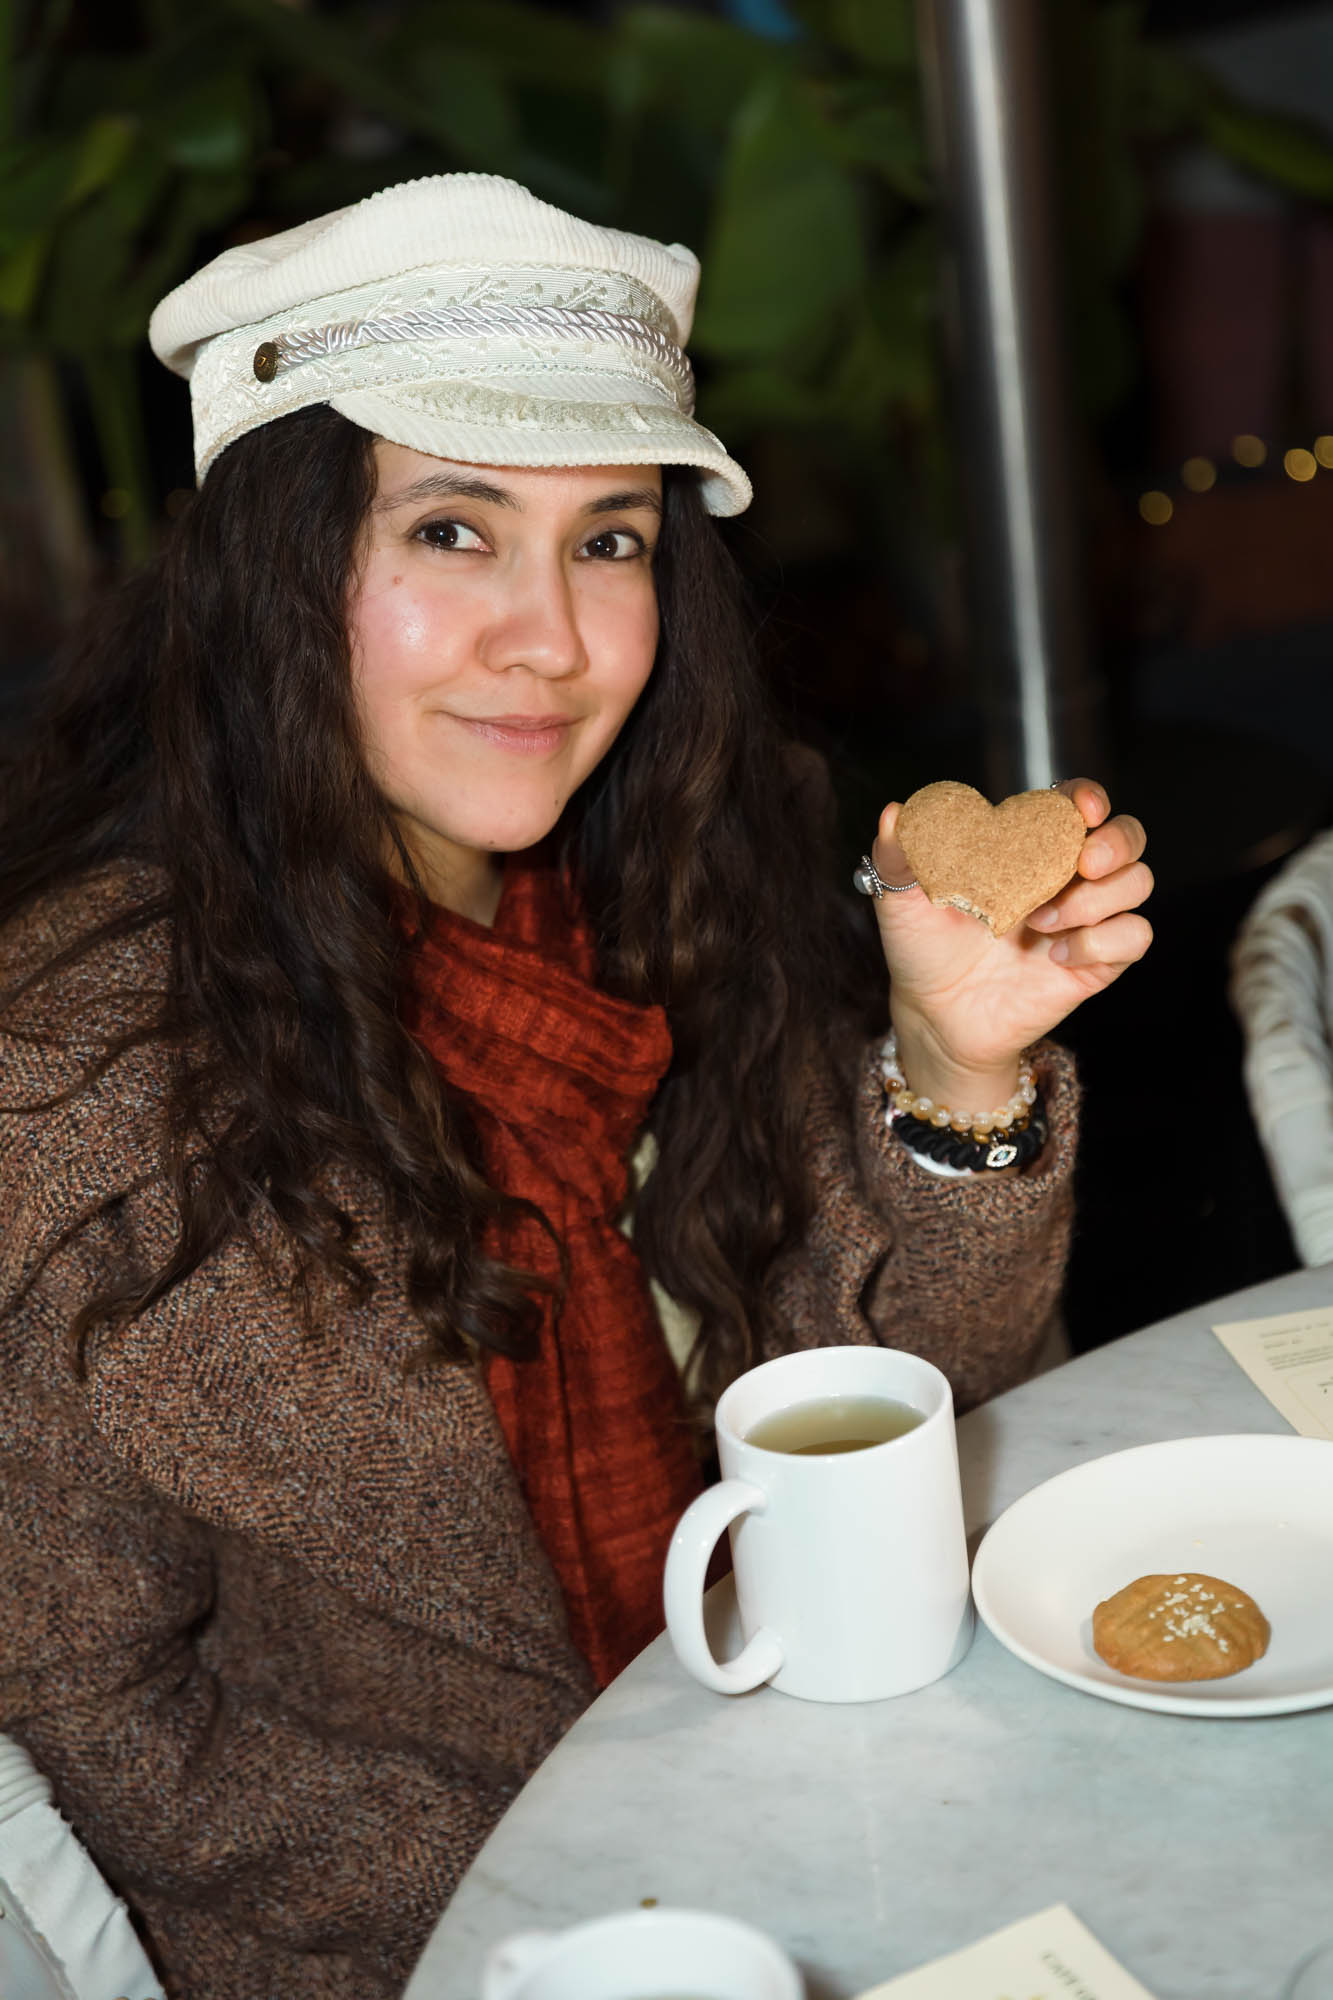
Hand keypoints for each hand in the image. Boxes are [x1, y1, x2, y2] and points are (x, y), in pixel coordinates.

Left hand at [868, 779, 1151, 1110]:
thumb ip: (898, 854)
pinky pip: (1135, 937)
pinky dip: (1101, 941)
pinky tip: (1055, 955)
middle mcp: (1064, 878)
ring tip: (1041, 921)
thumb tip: (893, 813)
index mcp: (1026, 848)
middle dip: (1116, 841)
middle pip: (1127, 837)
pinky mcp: (1096, 962)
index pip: (1077, 805)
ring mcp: (1084, 919)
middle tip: (1081, 863)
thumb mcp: (902, 900)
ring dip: (1097, 898)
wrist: (934, 1015)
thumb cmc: (923, 949)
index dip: (1088, 797)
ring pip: (1138, 882)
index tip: (1080, 808)